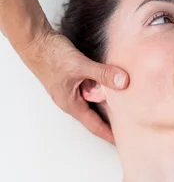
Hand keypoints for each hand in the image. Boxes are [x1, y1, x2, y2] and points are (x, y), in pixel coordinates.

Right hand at [19, 29, 128, 144]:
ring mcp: (71, 89)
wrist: (35, 40)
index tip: (123, 141)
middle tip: (130, 125)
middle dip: (111, 120)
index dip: (109, 134)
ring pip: (94, 100)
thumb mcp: (80, 66)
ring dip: (108, 103)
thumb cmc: (50, 55)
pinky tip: (113, 84)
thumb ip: (102, 73)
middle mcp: (71, 99)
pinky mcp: (73, 77)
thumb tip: (123, 82)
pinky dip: (102, 88)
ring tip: (126, 106)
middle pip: (95, 115)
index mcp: (71, 104)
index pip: (94, 125)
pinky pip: (91, 87)